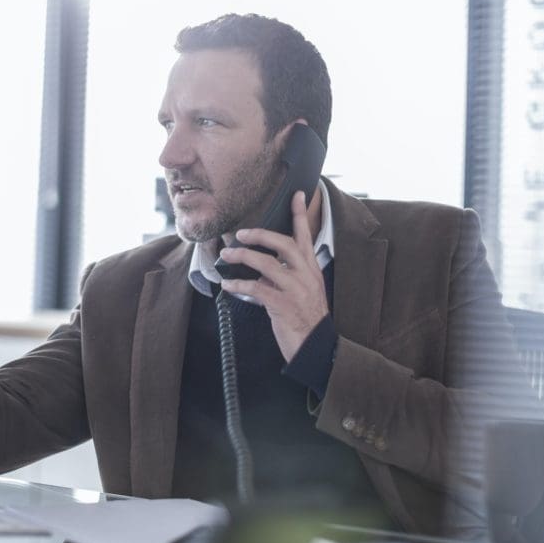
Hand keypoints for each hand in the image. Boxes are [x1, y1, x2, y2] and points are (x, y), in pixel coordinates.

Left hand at [219, 191, 327, 361]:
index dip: (300, 215)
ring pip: (267, 264)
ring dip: (243, 257)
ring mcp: (296, 290)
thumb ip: (286, 275)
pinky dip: (239, 285)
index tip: (296, 195)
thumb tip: (262, 266)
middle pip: (284, 244)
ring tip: (227, 255)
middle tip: (241, 233)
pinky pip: (257, 289)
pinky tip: (229, 284)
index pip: (306, 237)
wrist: (315, 347)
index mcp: (311, 269)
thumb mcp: (303, 291)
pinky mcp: (283, 306)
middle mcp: (306, 276)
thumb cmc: (306, 319)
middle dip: (260, 235)